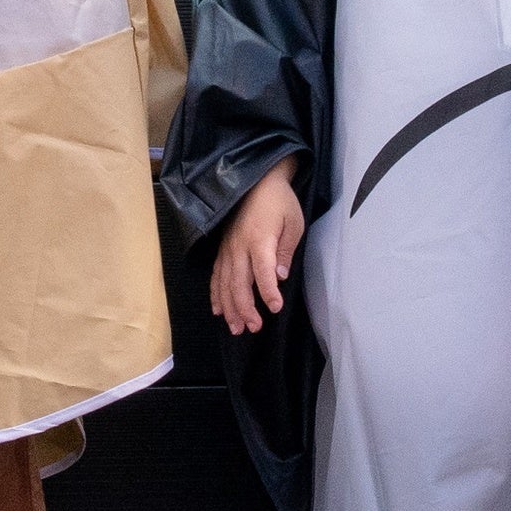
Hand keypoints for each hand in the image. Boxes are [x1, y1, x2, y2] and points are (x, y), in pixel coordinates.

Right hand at [209, 158, 305, 337]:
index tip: (275, 308)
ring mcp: (228, 249)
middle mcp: (239, 247)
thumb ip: (286, 250)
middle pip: (238, 284)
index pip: (263, 272)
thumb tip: (280, 276)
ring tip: (236, 328)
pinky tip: (219, 311)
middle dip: (245, 309)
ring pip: (224, 284)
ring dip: (230, 308)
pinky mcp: (223, 250)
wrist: (258, 181)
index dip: (268, 292)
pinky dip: (216, 294)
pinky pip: (216, 276)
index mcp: (259, 240)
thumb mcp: (293, 222)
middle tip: (254, 328)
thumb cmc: (280, 202)